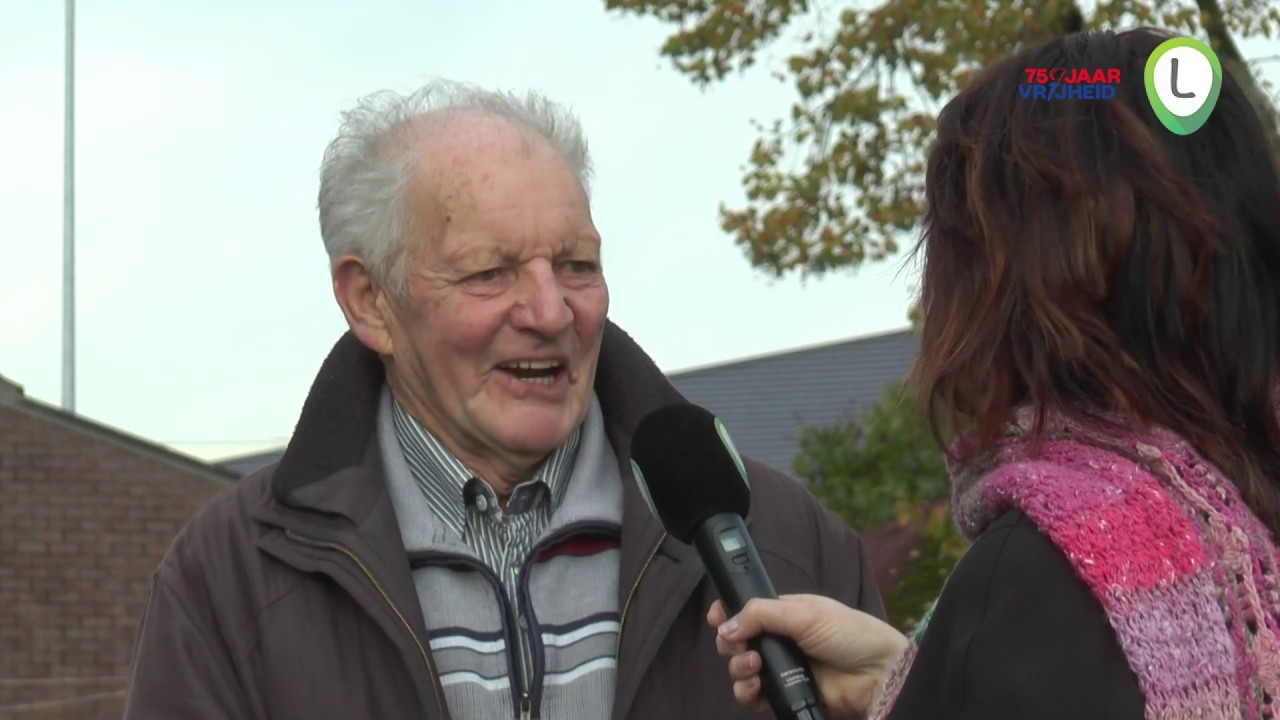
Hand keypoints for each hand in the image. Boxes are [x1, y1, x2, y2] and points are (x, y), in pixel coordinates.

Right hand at [707, 594, 907, 718]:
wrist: (878, 674)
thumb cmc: (850, 635)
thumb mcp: (805, 613)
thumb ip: (761, 614)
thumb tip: (726, 626)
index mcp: (785, 613)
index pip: (747, 611)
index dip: (728, 614)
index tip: (716, 618)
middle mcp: (780, 641)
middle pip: (738, 642)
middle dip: (731, 644)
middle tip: (740, 646)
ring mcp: (782, 669)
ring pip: (742, 670)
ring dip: (738, 668)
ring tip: (754, 666)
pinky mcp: (785, 694)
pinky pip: (754, 697)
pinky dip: (748, 693)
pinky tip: (756, 687)